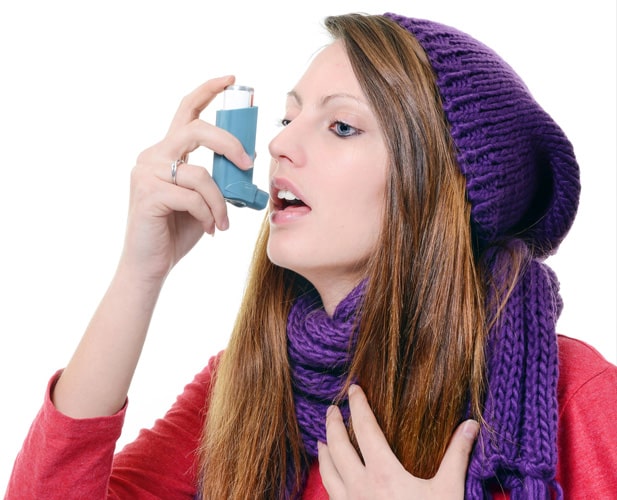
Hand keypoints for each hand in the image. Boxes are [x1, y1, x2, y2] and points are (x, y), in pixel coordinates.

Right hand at [120, 75, 253, 283]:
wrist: (151, 265)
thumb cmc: (177, 231)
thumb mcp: (203, 198)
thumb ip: (215, 177)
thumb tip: (244, 164)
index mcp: (167, 152)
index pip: (186, 110)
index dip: (208, 90)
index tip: (232, 79)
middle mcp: (153, 155)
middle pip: (196, 129)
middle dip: (229, 143)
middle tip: (248, 164)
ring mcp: (146, 173)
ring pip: (201, 174)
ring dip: (220, 202)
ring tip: (221, 224)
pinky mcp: (147, 193)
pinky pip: (193, 198)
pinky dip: (208, 215)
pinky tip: (208, 230)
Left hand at [318, 385, 478, 499]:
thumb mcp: (448, 492)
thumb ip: (456, 456)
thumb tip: (470, 424)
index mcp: (383, 473)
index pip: (365, 429)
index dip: (358, 406)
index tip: (353, 389)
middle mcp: (360, 486)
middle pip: (338, 446)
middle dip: (333, 424)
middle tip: (331, 409)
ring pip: (328, 471)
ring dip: (325, 452)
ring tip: (322, 439)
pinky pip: (330, 494)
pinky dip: (326, 478)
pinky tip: (330, 478)